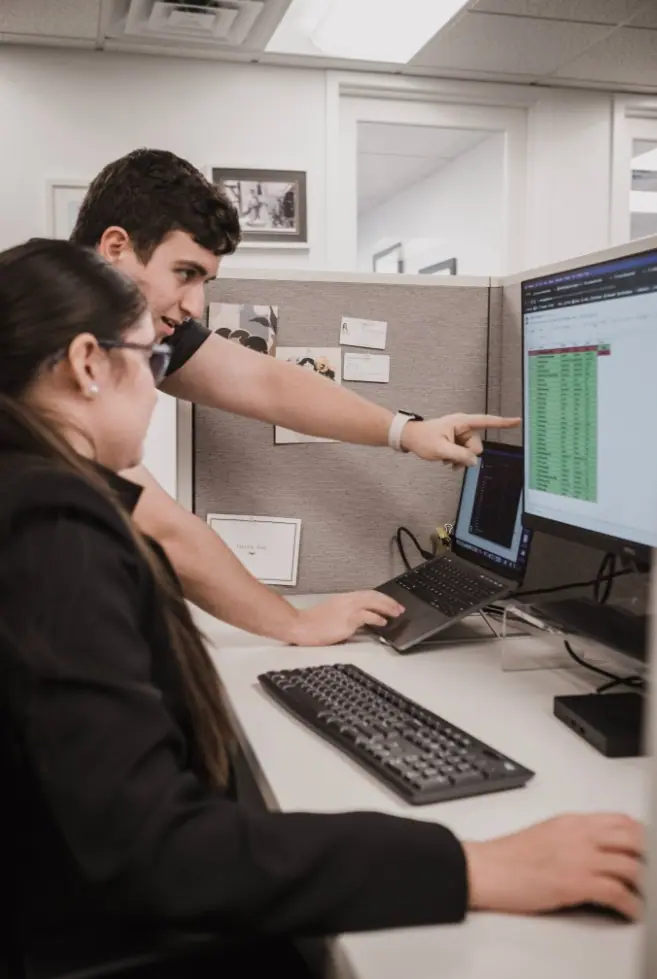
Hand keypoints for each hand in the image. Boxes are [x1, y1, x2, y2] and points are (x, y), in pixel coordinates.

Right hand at [287, 591, 404, 646]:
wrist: (300, 626)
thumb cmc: (313, 623)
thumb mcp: (333, 613)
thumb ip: (348, 612)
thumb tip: (363, 618)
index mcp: (344, 598)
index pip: (368, 594)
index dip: (383, 598)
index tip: (392, 603)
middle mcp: (347, 601)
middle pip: (373, 596)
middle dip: (389, 601)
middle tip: (400, 608)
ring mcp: (347, 610)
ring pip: (372, 602)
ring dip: (387, 607)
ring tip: (396, 613)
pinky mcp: (346, 620)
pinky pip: (366, 616)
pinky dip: (377, 617)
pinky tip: (383, 622)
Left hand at [400, 413, 520, 466]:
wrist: (410, 438)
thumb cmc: (422, 439)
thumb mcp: (441, 449)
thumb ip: (460, 455)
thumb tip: (474, 461)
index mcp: (462, 422)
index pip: (486, 421)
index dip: (503, 422)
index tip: (518, 421)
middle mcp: (464, 427)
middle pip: (477, 445)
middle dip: (466, 455)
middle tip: (451, 459)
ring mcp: (460, 434)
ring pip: (470, 452)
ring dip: (460, 459)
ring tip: (446, 460)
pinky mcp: (457, 441)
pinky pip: (464, 453)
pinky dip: (457, 459)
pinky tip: (447, 460)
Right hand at [464, 813, 643, 919]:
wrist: (486, 869)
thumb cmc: (509, 856)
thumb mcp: (547, 834)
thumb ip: (574, 837)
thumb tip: (596, 848)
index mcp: (573, 821)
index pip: (621, 820)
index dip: (642, 834)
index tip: (649, 847)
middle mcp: (580, 835)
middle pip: (633, 839)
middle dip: (649, 855)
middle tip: (652, 869)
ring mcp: (579, 858)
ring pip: (631, 865)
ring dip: (646, 882)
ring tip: (648, 894)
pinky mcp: (575, 883)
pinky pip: (616, 892)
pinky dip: (631, 904)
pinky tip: (633, 911)